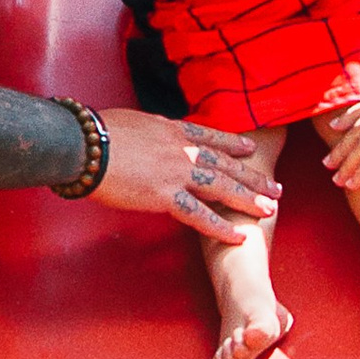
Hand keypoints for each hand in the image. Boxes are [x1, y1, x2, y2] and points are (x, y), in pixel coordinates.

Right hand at [93, 113, 281, 242]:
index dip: (232, 144)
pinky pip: (199, 215)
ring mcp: (176, 172)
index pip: (209, 136)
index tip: (249, 149)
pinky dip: (220, 227)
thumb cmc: (96, 132)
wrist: (84, 144)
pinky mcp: (165, 195)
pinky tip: (238, 236)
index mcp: (171, 130)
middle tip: (275, 187)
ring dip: (248, 199)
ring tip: (270, 209)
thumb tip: (146, 136)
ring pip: (222, 187)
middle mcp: (181, 149)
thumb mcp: (132, 122)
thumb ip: (148, 132)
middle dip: (252, 176)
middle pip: (225, 164)